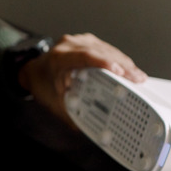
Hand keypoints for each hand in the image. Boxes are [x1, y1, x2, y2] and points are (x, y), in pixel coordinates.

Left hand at [18, 33, 145, 124]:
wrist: (32, 70)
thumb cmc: (41, 84)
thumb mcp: (53, 102)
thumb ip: (69, 115)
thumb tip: (85, 129)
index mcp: (59, 58)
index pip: (84, 56)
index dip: (104, 62)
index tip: (119, 71)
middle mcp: (69, 45)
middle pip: (100, 51)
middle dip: (122, 66)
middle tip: (137, 79)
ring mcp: (78, 41)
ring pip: (106, 48)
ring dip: (124, 62)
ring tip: (138, 76)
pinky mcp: (86, 42)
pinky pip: (105, 48)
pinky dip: (118, 59)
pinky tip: (128, 69)